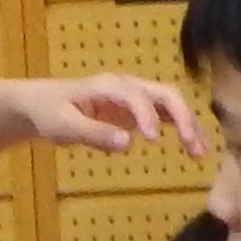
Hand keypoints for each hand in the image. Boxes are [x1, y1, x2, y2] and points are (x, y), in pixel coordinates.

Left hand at [13, 73, 199, 156]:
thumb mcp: (63, 126)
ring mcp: (135, 97)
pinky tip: (193, 149)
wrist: (41, 106)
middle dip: (183, 117)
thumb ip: (94, 134)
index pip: (136, 96)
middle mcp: (127, 86)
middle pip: (164, 94)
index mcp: (108, 86)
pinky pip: (166, 116)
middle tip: (193, 145)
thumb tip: (128, 144)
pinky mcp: (138, 110)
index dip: (147, 115)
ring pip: (171, 104)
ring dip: (189, 124)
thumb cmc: (49, 113)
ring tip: (200, 153)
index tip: (153, 140)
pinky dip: (182, 129)